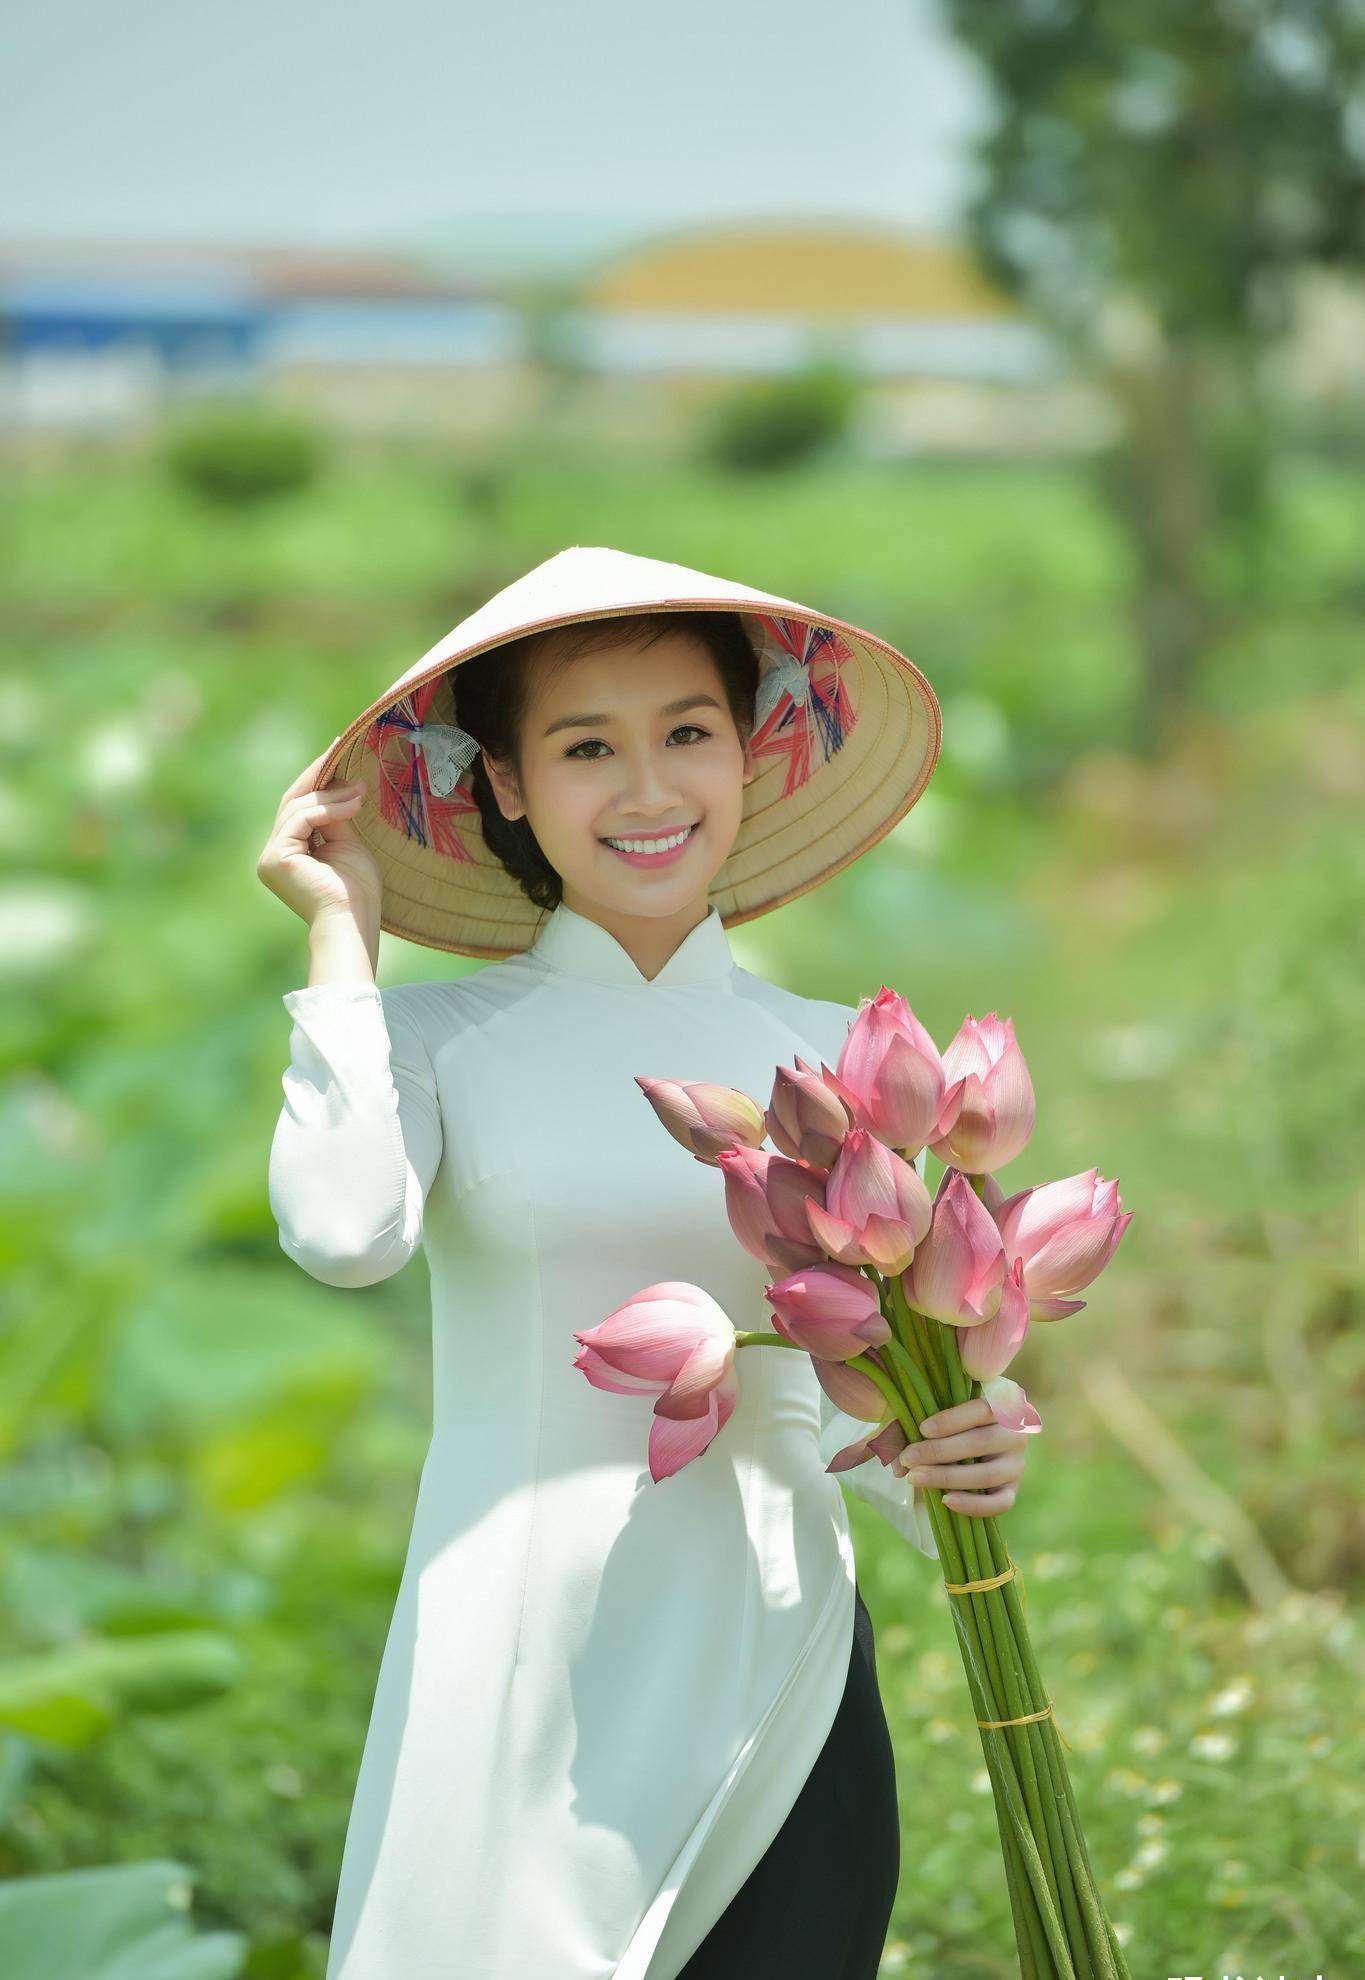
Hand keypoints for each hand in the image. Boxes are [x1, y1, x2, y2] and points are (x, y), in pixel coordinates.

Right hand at [257, 742, 381, 935]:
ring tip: (360, 790)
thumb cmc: (357, 892)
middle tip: (341, 747)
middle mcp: (273, 854)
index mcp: (289, 853)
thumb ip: (335, 817)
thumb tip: (338, 786)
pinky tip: (353, 805)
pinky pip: (301, 819)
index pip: (300, 807)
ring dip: (331, 794)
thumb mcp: (347, 843)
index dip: (317, 778)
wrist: (354, 922)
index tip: (338, 750)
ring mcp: (270, 857)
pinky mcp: (276, 859)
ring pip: (298, 807)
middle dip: (318, 774)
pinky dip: (328, 808)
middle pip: (293, 802)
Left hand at [892, 1397, 1028, 1516]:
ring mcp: (1017, 1463)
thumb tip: (891, 1460)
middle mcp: (1016, 1433)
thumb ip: (913, 1429)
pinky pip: (999, 1503)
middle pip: (981, 1442)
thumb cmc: (949, 1423)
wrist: (970, 1446)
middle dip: (939, 1451)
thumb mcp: (936, 1415)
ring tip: (915, 1478)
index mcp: (1002, 1403)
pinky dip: (973, 1505)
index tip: (922, 1429)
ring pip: (987, 1474)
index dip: (952, 1419)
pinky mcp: (1013, 1490)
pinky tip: (946, 1501)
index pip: (982, 1409)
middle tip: (908, 1457)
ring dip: (948, 1478)